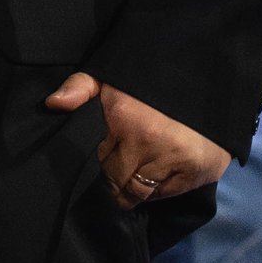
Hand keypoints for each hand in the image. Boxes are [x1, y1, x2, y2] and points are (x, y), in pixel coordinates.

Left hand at [44, 69, 228, 210]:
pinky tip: (160, 172)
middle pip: (117, 182)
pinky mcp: (200, 171)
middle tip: (121, 167)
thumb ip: (81, 87)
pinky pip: (168, 194)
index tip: (104, 158)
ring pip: (141, 192)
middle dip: (114, 178)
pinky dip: (161, 189)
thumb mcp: (113, 76)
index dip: (99, 162)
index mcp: (124, 120)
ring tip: (137, 173)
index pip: (98, 162)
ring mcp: (177, 159)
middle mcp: (150, 143)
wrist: (209, 68)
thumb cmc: (153, 78)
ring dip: (135, 188)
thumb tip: (52, 104)